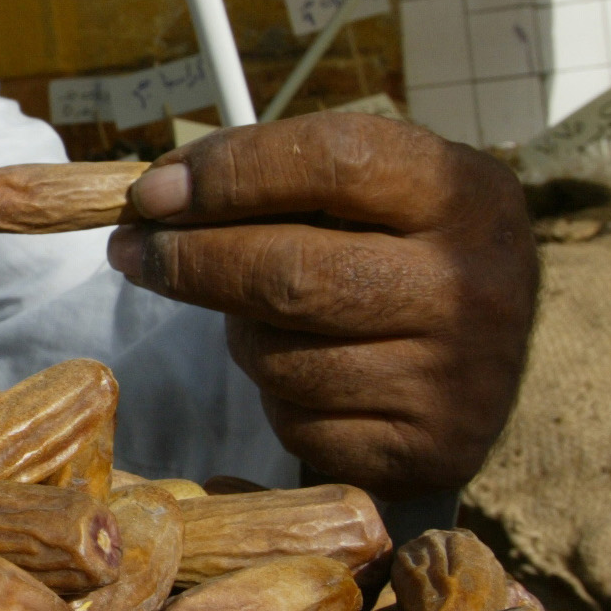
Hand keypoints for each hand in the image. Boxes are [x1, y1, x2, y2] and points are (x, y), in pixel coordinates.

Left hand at [106, 112, 536, 499]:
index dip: (227, 173)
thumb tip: (153, 199)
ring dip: (237, 337)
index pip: (332, 160)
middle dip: (187, 260)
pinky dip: (276, 399)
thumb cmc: (393, 253)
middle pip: (289, 271)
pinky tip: (302, 377)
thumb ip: (276, 178)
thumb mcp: (369, 194)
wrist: (479, 363)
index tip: (151, 193)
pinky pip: (299, 422)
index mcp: (464, 192)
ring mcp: (458, 376)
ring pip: (280, 356)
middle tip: (130, 251)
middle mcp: (475, 284)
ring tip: (254, 318)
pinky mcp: (429, 450)